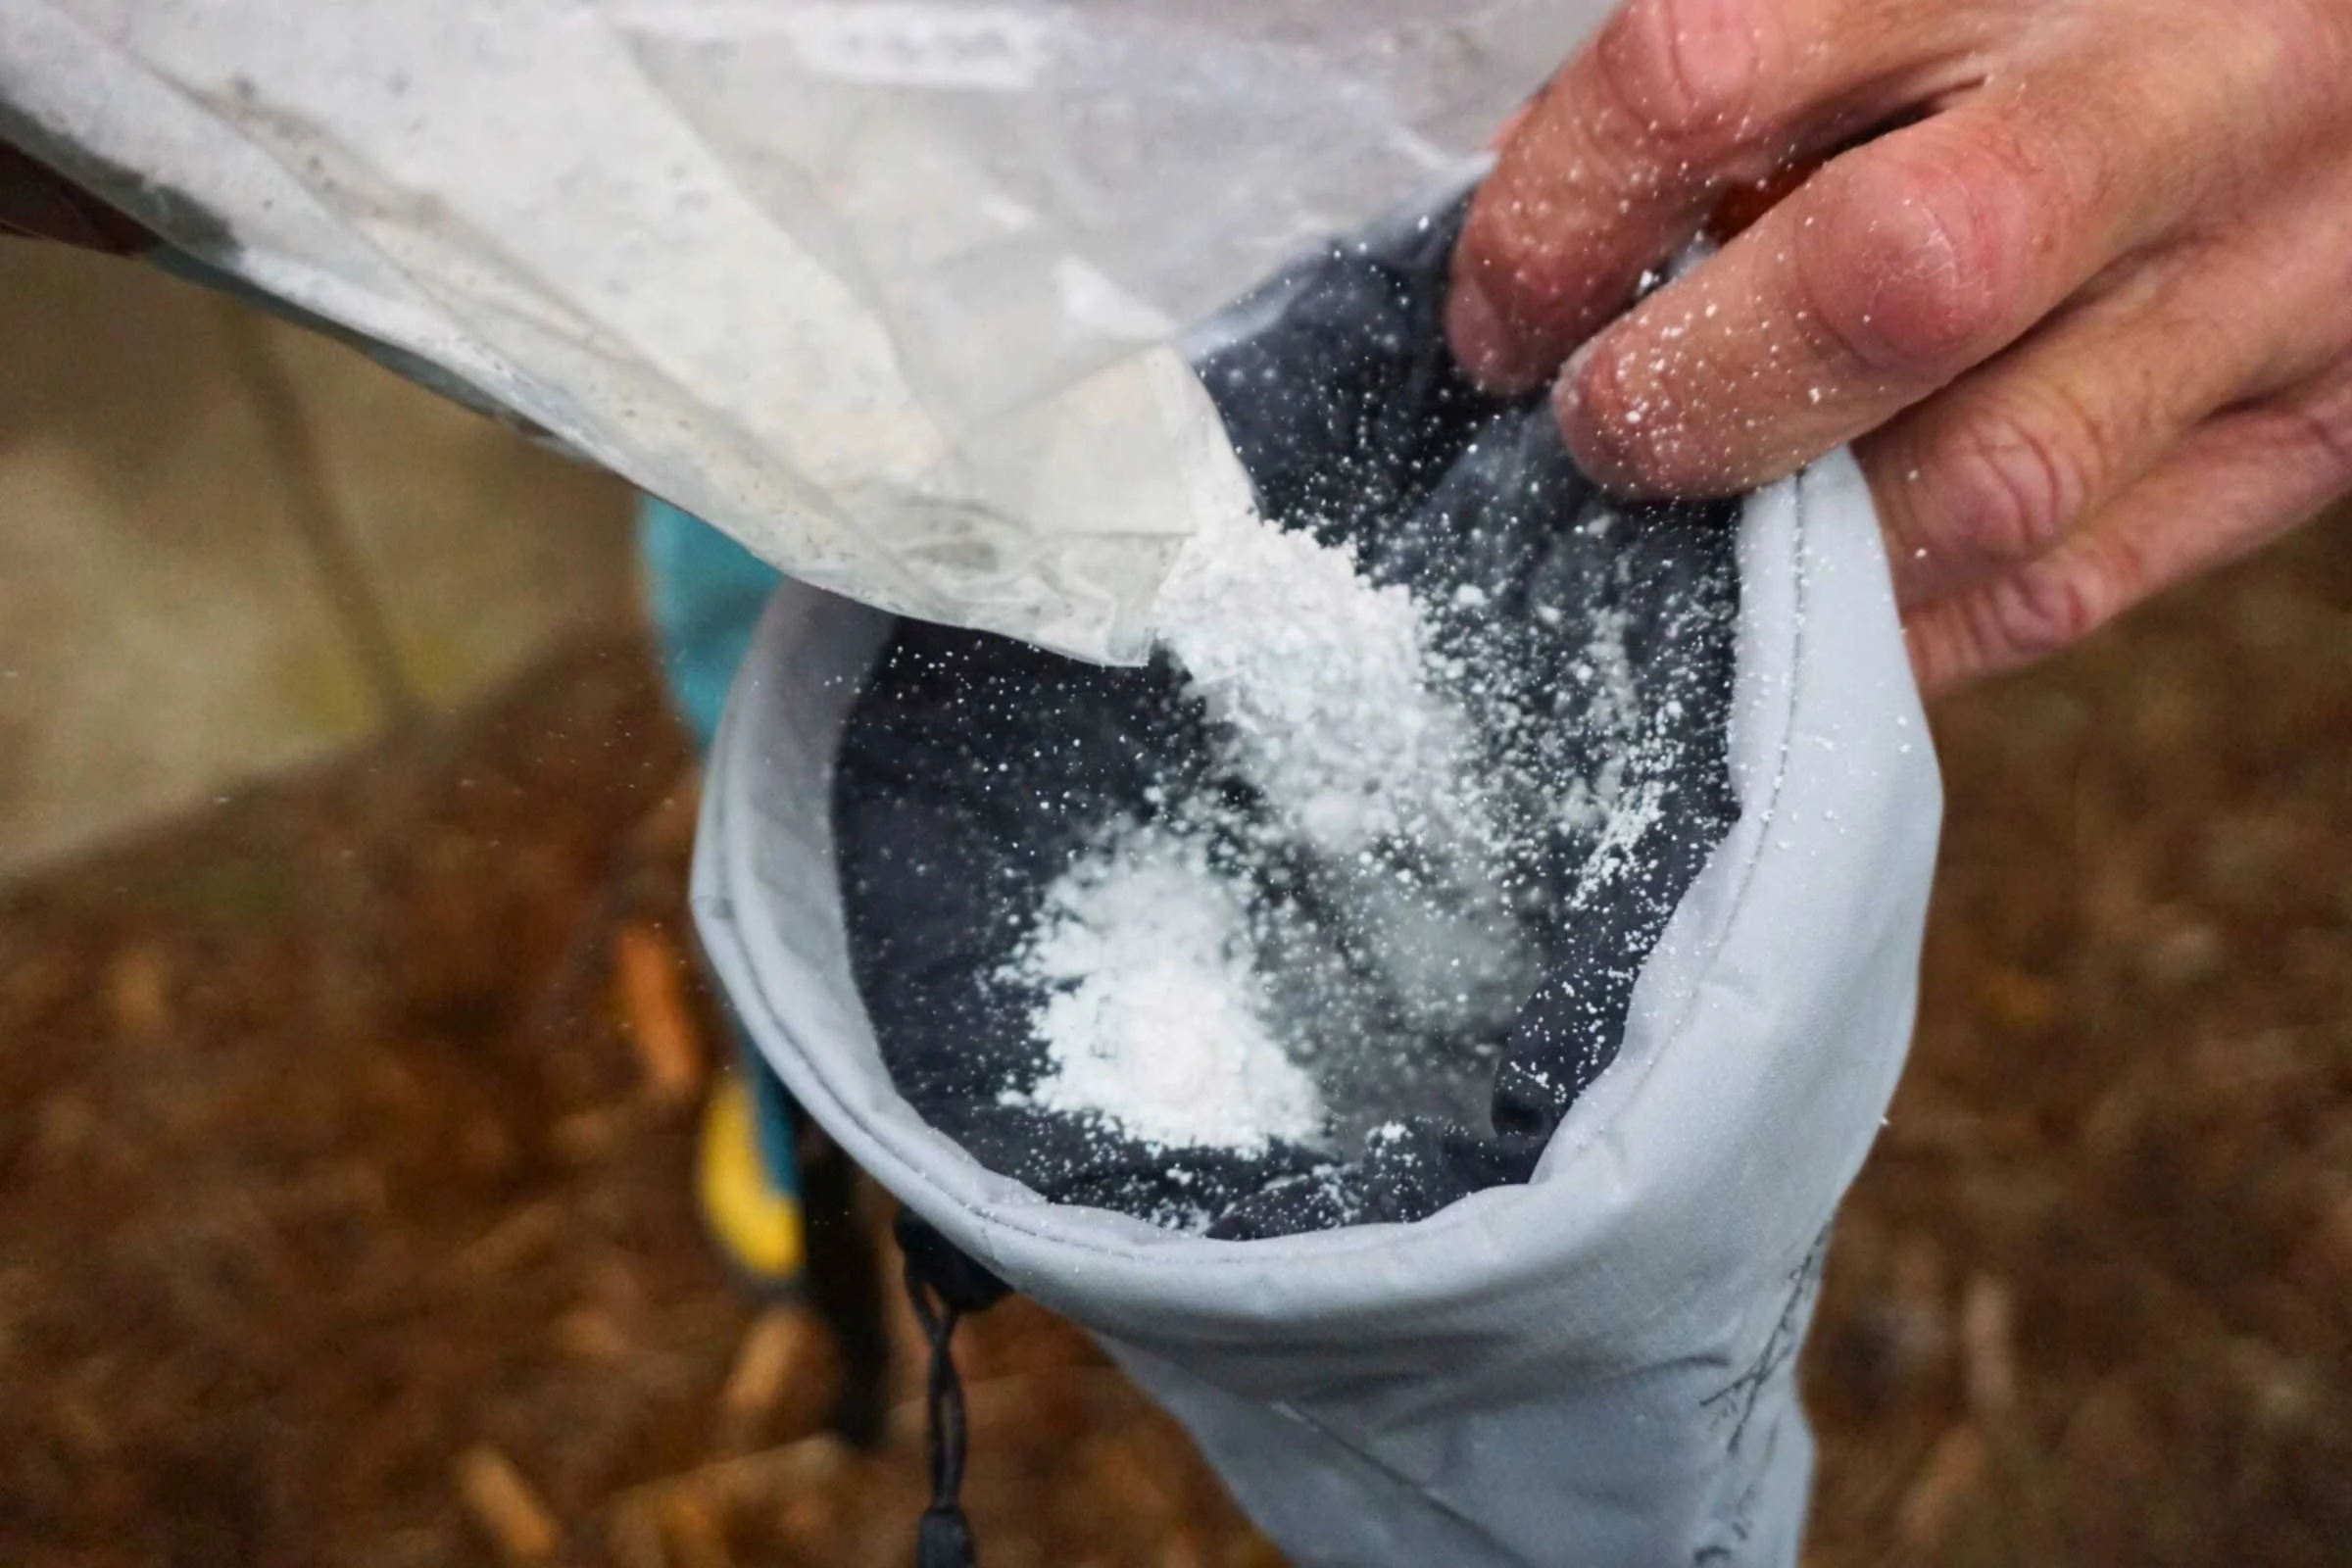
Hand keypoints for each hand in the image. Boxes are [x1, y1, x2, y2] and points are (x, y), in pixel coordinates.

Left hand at [1447, 0, 2351, 692]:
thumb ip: (1764, 72)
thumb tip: (1563, 251)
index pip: (1705, 77)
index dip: (1556, 226)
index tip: (1508, 318)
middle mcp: (2176, 94)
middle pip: (1884, 285)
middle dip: (1685, 399)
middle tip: (1603, 433)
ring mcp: (2275, 276)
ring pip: (1995, 483)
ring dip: (1796, 549)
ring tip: (1705, 529)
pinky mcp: (2317, 427)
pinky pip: (2073, 586)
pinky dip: (1909, 622)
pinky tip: (1825, 597)